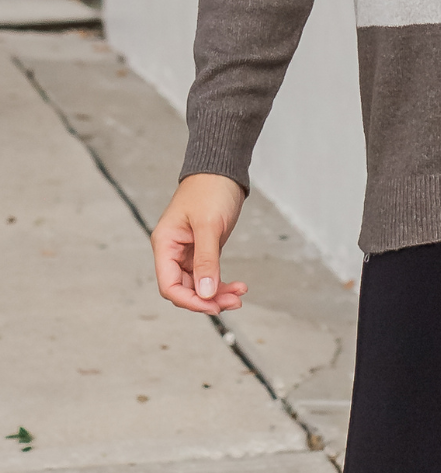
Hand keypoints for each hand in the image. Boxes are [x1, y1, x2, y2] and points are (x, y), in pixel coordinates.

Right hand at [151, 173, 247, 313]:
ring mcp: (188, 251)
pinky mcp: (203, 249)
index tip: (212, 306)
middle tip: (234, 302)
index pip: (169, 285)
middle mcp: (173, 250)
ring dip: (217, 293)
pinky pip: (208, 274)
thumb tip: (205, 294)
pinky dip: (221, 283)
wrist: (223, 168)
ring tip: (240, 295)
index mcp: (165, 243)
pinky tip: (238, 286)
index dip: (189, 300)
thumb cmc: (210, 189)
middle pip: (184, 288)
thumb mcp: (208, 225)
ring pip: (198, 284)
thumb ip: (206, 261)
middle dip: (208, 299)